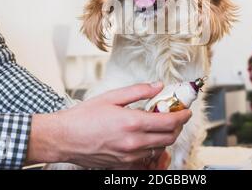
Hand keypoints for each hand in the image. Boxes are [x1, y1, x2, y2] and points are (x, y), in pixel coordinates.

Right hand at [26, 82, 190, 167]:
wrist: (64, 138)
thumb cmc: (84, 117)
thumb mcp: (111, 97)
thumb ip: (138, 91)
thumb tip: (158, 86)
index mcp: (132, 122)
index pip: (169, 122)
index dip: (183, 116)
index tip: (186, 110)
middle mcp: (134, 142)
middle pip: (169, 137)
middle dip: (177, 126)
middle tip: (175, 116)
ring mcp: (129, 157)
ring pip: (159, 148)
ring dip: (165, 137)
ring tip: (158, 124)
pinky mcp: (123, 165)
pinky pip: (146, 159)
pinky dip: (151, 148)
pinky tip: (144, 138)